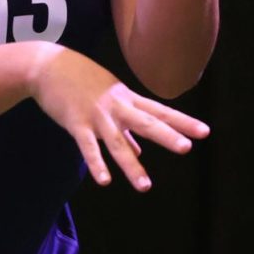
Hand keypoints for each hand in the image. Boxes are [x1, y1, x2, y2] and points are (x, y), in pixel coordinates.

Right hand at [29, 44, 209, 190]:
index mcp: (128, 99)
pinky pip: (88, 147)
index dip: (183, 122)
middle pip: (146, 123)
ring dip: (131, 165)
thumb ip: (125, 128)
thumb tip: (138, 151)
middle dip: (167, 136)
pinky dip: (96, 164)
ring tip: (145, 186)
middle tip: (186, 148)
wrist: (48, 66)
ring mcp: (97, 116)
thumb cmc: (81, 80)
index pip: (161, 112)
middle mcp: (117, 107)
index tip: (205, 131)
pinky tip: (104, 181)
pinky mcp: (76, 124)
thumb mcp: (109, 97)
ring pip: (118, 142)